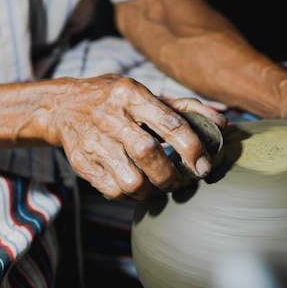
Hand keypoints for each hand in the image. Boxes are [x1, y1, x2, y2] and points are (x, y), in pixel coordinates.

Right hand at [45, 74, 226, 199]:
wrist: (62, 106)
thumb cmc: (115, 100)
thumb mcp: (145, 93)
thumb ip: (184, 108)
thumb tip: (224, 123)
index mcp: (130, 93)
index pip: (168, 122)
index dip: (192, 146)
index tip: (204, 164)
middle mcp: (109, 115)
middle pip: (148, 153)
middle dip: (171, 174)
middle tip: (181, 180)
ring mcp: (92, 140)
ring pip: (130, 179)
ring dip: (152, 189)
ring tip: (158, 184)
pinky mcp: (80, 162)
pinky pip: (113, 190)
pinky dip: (130, 194)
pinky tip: (135, 183)